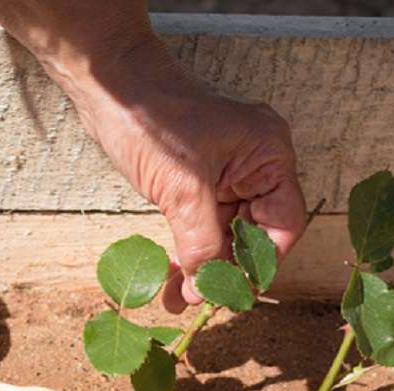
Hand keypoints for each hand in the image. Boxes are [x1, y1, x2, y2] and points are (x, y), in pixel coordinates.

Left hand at [69, 41, 306, 312]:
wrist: (110, 87)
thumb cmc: (152, 119)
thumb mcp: (183, 187)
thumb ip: (202, 242)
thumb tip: (207, 288)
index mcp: (269, 156)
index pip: (283, 225)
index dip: (261, 262)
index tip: (235, 293)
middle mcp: (255, 166)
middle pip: (254, 234)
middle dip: (226, 269)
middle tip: (201, 300)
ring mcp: (226, 175)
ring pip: (225, 235)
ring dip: (202, 266)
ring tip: (178, 299)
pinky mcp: (199, 183)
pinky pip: (202, 226)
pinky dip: (188, 251)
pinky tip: (172, 278)